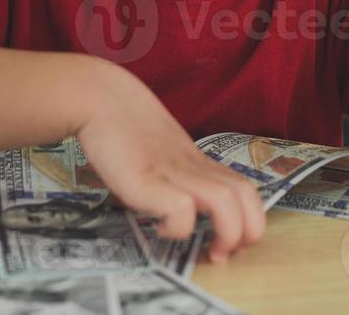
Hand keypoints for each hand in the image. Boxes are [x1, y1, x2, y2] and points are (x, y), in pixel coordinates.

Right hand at [73, 59, 264, 262]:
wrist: (97, 98)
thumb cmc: (122, 123)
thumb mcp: (158, 149)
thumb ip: (173, 171)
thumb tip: (179, 203)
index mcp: (196, 160)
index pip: (244, 188)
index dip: (251, 218)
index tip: (233, 241)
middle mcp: (191, 165)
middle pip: (246, 195)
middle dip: (249, 231)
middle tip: (226, 251)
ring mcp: (171, 171)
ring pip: (225, 201)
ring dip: (226, 234)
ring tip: (208, 250)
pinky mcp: (146, 180)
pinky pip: (181, 209)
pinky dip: (179, 228)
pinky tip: (160, 227)